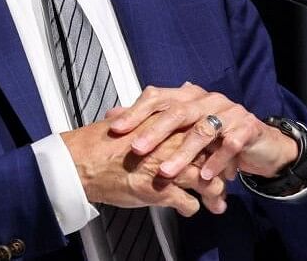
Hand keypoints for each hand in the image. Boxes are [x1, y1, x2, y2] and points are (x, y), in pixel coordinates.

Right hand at [61, 119, 227, 216]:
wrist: (80, 162)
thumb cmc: (100, 142)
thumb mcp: (130, 118)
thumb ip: (148, 110)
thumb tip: (155, 97)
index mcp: (165, 124)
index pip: (203, 130)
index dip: (216, 142)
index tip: (220, 151)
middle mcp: (170, 144)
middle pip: (210, 155)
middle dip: (221, 169)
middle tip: (227, 177)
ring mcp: (165, 168)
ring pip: (205, 181)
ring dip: (213, 194)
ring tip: (216, 201)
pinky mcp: (158, 191)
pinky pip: (186, 202)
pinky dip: (192, 208)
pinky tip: (190, 209)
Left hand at [105, 83, 298, 181]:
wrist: (259, 143)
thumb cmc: (214, 136)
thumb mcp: (183, 128)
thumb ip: (150, 121)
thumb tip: (111, 115)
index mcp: (188, 95)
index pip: (157, 97)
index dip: (135, 111)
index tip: (115, 129)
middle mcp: (207, 99)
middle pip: (177, 111)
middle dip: (154, 132)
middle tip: (137, 150)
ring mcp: (229, 111)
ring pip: (202, 130)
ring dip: (182, 153)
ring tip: (166, 172)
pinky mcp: (248, 127)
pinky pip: (229, 144)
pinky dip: (215, 161)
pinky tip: (204, 176)